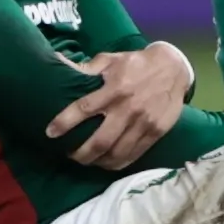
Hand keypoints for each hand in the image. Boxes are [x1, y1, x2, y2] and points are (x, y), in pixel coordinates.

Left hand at [45, 45, 193, 167]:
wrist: (173, 68)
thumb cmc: (135, 63)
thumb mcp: (110, 60)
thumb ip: (86, 68)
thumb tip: (57, 62)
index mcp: (114, 88)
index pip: (84, 109)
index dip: (65, 122)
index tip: (50, 133)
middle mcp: (127, 108)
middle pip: (100, 141)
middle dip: (81, 153)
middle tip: (69, 155)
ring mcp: (143, 123)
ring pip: (117, 152)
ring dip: (97, 162)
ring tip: (86, 161)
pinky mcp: (155, 132)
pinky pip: (134, 155)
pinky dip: (117, 163)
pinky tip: (106, 163)